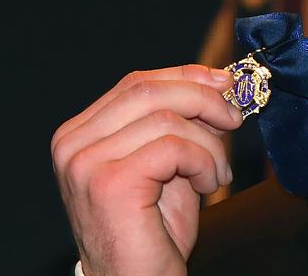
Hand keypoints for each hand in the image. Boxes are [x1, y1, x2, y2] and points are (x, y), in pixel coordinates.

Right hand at [51, 65, 243, 275]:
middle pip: (149, 91)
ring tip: (216, 174)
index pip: (136, 83)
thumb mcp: (167, 163)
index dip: (186, 76)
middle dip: (204, 100)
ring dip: (208, 144)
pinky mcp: (110, 182)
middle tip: (234, 120)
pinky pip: (174, 147)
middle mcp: (72, 144)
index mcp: (80, 134)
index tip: (225, 83)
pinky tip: (207, 186)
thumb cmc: (152, 230)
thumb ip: (179, 123)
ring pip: (167, 118)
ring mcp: (86, 162)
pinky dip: (204, 163)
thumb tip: (217, 83)